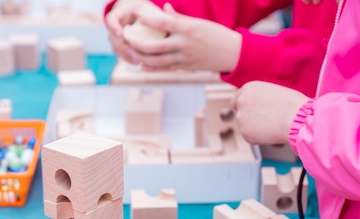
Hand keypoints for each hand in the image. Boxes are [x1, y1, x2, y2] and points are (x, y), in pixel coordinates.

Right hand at [105, 0, 155, 63]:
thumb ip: (153, 15)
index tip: (121, 34)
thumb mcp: (148, 9)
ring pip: (116, 48)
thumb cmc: (145, 11)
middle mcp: (114, 26)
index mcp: (119, 13)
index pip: (111, 19)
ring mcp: (115, 38)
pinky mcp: (119, 47)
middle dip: (122, 46)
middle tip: (132, 51)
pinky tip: (138, 62)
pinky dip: (129, 59)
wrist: (140, 15)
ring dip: (126, 55)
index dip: (114, 27)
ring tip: (137, 59)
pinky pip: (121, 54)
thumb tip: (163, 16)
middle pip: (113, 38)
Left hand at [125, 4, 241, 72]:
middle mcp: (184, 44)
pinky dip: (152, 68)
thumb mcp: (198, 23)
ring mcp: (184, 58)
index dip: (147, 19)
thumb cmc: (215, 34)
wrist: (232, 53)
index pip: (163, 23)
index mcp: (187, 28)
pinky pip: (165, 69)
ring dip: (142, 58)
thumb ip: (179, 18)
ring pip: (158, 61)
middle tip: (127, 39)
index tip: (136, 14)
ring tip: (131, 54)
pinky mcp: (185, 68)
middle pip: (156, 46)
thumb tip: (164, 8)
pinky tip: (142, 65)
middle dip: (139, 44)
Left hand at [232, 81, 309, 144]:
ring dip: (255, 128)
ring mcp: (241, 118)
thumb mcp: (273, 92)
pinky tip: (272, 133)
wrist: (298, 118)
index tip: (252, 111)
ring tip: (274, 125)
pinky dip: (259, 138)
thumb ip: (260, 98)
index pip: (237, 99)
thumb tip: (257, 106)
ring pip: (245, 126)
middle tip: (264, 121)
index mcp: (248, 88)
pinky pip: (250, 138)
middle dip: (249, 118)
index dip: (246, 107)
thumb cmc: (293, 104)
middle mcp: (241, 101)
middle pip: (240, 113)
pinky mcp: (245, 133)